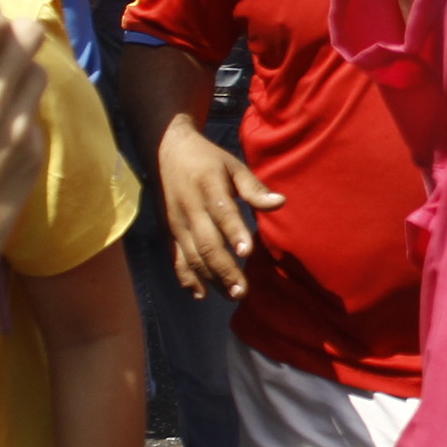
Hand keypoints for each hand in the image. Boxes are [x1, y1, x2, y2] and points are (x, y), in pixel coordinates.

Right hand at [157, 112, 281, 298]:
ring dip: (211, 278)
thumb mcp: (232, 165)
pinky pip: (176, 258)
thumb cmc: (207, 159)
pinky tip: (200, 294)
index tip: (247, 252)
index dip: (234, 233)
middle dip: (224, 269)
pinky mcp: (169, 232)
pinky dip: (186, 277)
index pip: (222, 213)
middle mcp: (190, 209)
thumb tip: (281, 202)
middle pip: (207, 243)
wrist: (166, 151)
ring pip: (193, 256)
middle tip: (242, 291)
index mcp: (208, 188)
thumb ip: (254, 188)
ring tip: (231, 295)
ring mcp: (177, 223)